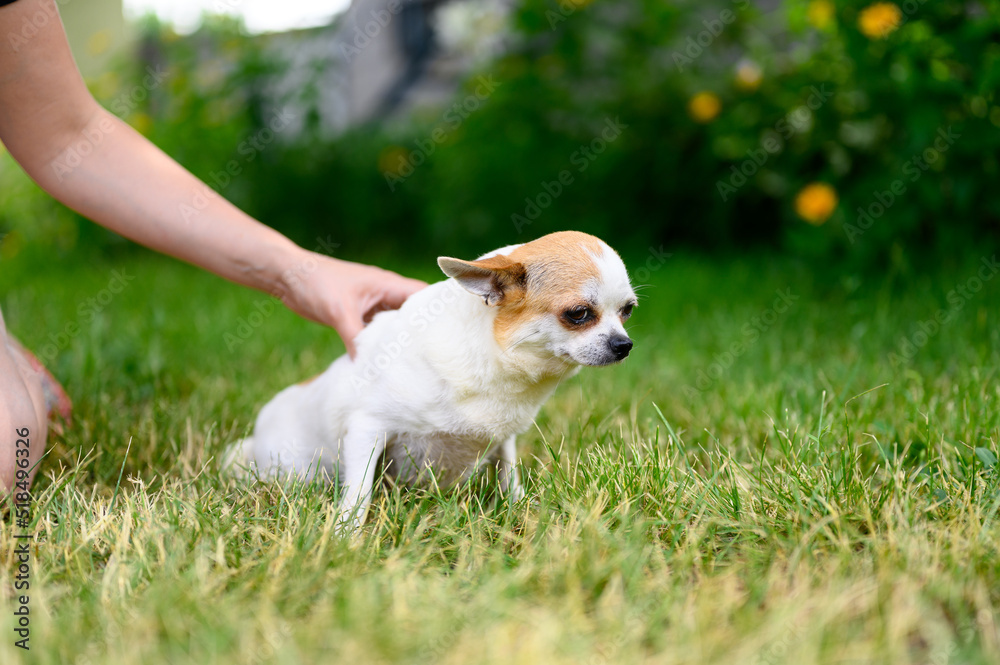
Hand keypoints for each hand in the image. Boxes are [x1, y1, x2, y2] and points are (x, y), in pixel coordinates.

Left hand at [278, 251, 426, 357]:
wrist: (288, 277)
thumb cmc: (316, 283)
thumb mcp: (339, 312)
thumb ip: (356, 338)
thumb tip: (369, 368)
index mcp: (388, 285)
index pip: (425, 298)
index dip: (439, 314)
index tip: (451, 335)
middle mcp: (385, 294)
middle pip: (414, 315)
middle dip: (424, 333)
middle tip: (438, 358)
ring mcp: (373, 306)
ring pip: (396, 326)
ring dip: (402, 341)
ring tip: (417, 364)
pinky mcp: (360, 317)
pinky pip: (378, 333)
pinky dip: (383, 345)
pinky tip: (386, 362)